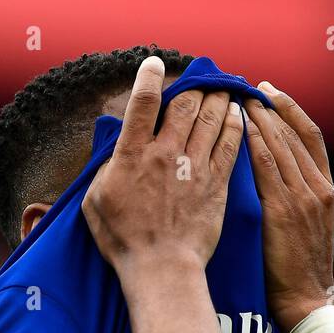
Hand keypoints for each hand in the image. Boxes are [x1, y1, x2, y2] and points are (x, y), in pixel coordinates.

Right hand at [82, 56, 244, 274]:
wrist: (162, 268)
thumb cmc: (124, 241)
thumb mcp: (96, 202)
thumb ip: (105, 169)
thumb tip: (114, 150)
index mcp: (132, 156)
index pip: (142, 105)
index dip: (149, 78)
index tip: (154, 64)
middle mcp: (165, 154)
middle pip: (185, 105)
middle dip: (194, 86)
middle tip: (200, 79)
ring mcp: (194, 167)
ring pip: (211, 119)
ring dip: (217, 98)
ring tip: (221, 89)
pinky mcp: (216, 184)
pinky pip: (230, 144)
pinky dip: (235, 123)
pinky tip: (238, 113)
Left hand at [243, 82, 333, 332]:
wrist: (305, 301)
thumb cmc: (297, 271)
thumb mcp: (307, 228)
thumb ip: (295, 198)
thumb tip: (271, 176)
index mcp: (327, 190)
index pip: (311, 137)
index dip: (291, 110)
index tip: (272, 92)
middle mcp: (318, 188)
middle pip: (293, 134)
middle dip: (270, 107)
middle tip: (248, 86)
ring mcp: (303, 198)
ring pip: (280, 145)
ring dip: (259, 118)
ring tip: (239, 99)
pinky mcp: (284, 210)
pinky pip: (267, 166)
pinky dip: (253, 143)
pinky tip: (237, 128)